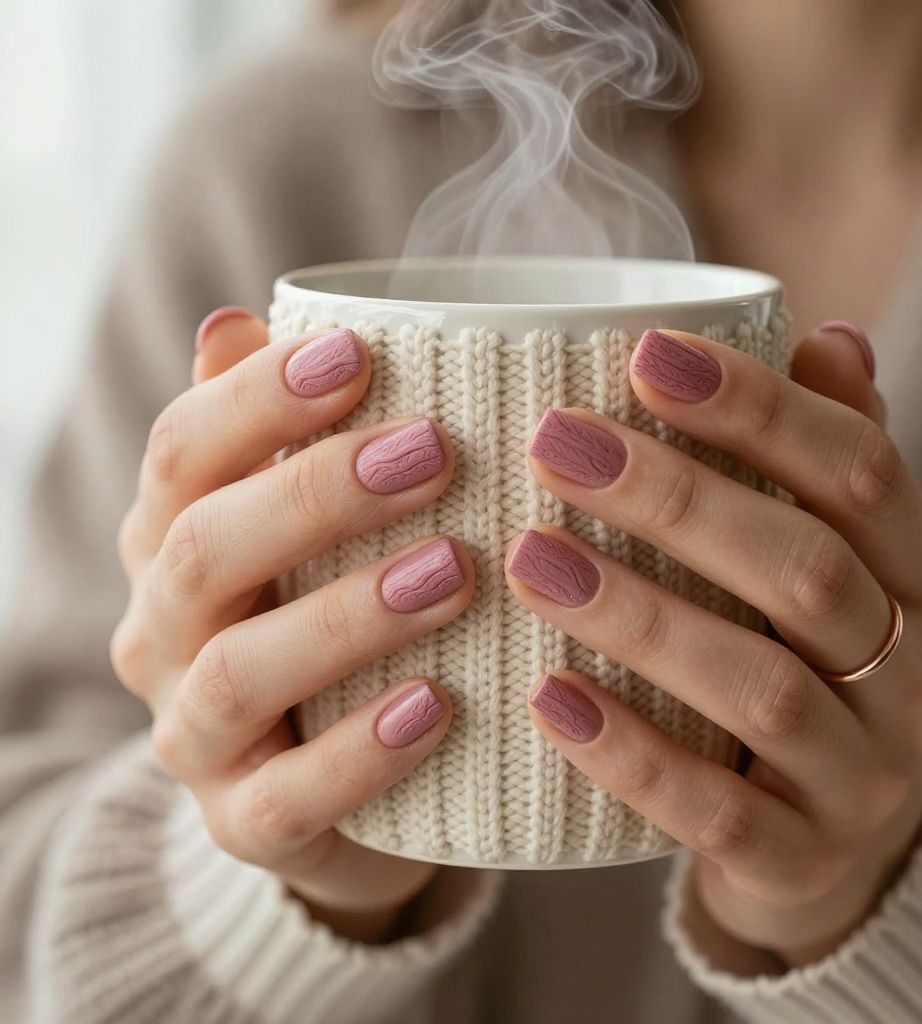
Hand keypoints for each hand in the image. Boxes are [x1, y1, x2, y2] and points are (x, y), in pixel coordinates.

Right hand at [111, 309, 474, 941]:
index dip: (260, 398)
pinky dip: (359, 753)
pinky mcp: (245, 824)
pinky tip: (437, 706)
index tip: (361, 353)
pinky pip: (285, 798)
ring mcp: (196, 736)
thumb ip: (275, 435)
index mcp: (175, 540)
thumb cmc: (331, 620)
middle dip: (315, 494)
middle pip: (204, 549)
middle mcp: (165, 631)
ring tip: (453, 572)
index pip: (183, 453)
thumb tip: (238, 321)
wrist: (326, 778)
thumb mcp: (304, 528)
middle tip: (432, 452)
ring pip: (240, 672)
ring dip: (347, 615)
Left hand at [505, 323, 921, 964]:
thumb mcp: (832, 555)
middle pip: (806, 570)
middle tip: (557, 443)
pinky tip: (547, 698)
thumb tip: (828, 338)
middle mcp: (916, 675)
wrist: (828, 827)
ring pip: (762, 689)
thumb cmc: (803, 656)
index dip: (756, 405)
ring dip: (641, 616)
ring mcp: (866, 778)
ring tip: (530, 557)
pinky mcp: (803, 859)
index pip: (859, 469)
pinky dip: (631, 754)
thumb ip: (825, 460)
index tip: (644, 353)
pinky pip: (716, 813)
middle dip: (679, 499)